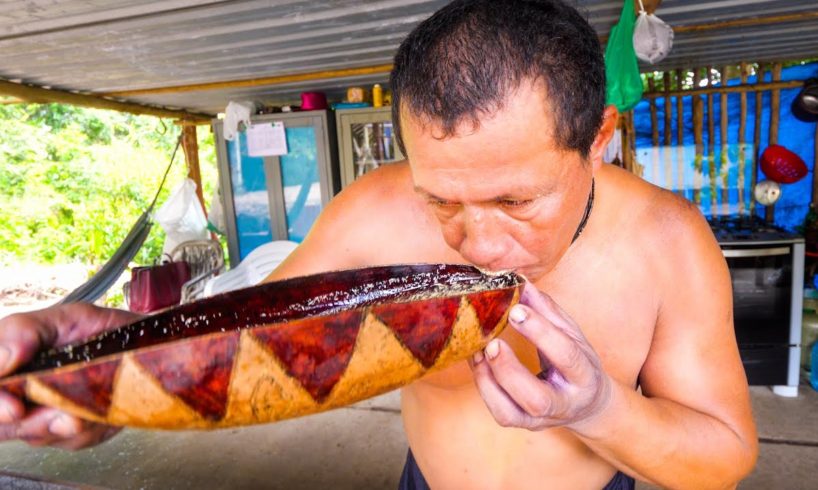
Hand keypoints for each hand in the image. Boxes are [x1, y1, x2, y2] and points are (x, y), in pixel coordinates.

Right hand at [0, 303, 140, 448]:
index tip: (14, 408)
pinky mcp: (75, 430)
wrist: (146, 343)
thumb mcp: (66, 317)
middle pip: (5, 425)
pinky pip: (74, 440)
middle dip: (31, 424)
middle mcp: (21, 393)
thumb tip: (1, 360)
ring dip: (64, 426)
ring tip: (82, 413)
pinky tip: (100, 412)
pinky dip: (89, 429)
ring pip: (39, 435)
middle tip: (57, 415)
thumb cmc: (101, 328)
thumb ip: (25, 331)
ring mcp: (46, 414)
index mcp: (11, 364)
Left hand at [469, 282, 611, 431]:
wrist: (587, 403)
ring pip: (511, 412)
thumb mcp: (572, 334)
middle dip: (509, 369)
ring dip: (489, 380)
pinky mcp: (523, 424)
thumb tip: (521, 282)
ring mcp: (541, 419)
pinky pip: (500, 412)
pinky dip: (484, 387)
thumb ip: (547, 310)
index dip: (541, 332)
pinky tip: (477, 362)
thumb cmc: (577, 362)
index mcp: (585, 376)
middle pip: (536, 399)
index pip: (566, 356)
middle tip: (492, 342)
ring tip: (478, 351)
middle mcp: (564, 404)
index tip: (516, 309)